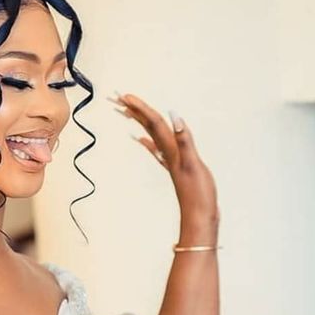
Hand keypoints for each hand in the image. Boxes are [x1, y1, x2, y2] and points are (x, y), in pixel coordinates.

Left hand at [109, 93, 217, 222]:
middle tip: (115, 96)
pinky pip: (159, 150)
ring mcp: (171, 160)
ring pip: (151, 135)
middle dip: (132, 110)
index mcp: (171, 149)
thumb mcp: (192, 165)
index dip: (140, 108)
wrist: (199, 218)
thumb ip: (184, 140)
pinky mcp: (176, 168)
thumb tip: (173, 115)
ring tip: (125, 110)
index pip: (153, 122)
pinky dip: (149, 142)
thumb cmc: (198, 194)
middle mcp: (168, 152)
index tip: (123, 95)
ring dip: (139, 121)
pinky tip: (141, 139)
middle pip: (148, 126)